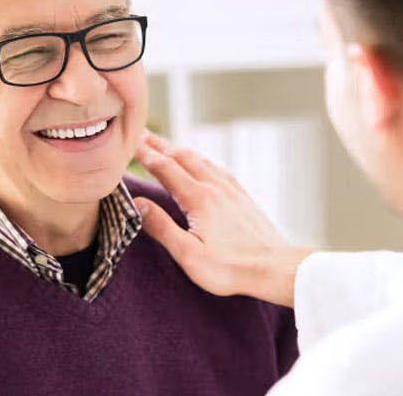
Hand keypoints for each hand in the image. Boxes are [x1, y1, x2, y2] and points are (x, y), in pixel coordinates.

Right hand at [133, 131, 317, 306]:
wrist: (274, 267)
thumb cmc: (230, 268)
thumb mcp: (189, 255)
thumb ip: (161, 227)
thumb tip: (137, 204)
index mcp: (199, 199)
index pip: (165, 168)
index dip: (145, 154)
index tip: (128, 143)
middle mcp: (215, 187)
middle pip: (182, 157)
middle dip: (159, 145)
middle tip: (140, 135)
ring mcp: (231, 190)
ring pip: (201, 160)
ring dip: (179, 150)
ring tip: (165, 145)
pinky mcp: (242, 197)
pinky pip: (217, 169)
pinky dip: (201, 160)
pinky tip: (202, 164)